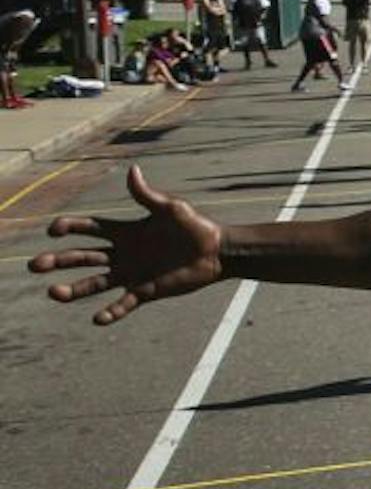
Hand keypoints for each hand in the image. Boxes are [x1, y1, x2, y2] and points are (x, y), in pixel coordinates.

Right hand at [30, 166, 225, 324]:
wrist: (218, 251)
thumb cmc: (195, 226)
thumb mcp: (170, 208)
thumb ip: (147, 195)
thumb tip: (132, 170)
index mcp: (125, 231)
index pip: (89, 229)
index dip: (69, 228)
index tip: (53, 230)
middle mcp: (122, 253)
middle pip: (82, 257)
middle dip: (58, 261)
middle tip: (35, 265)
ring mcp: (131, 273)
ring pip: (94, 283)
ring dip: (73, 290)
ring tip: (53, 293)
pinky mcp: (145, 291)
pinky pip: (123, 304)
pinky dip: (111, 313)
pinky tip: (98, 318)